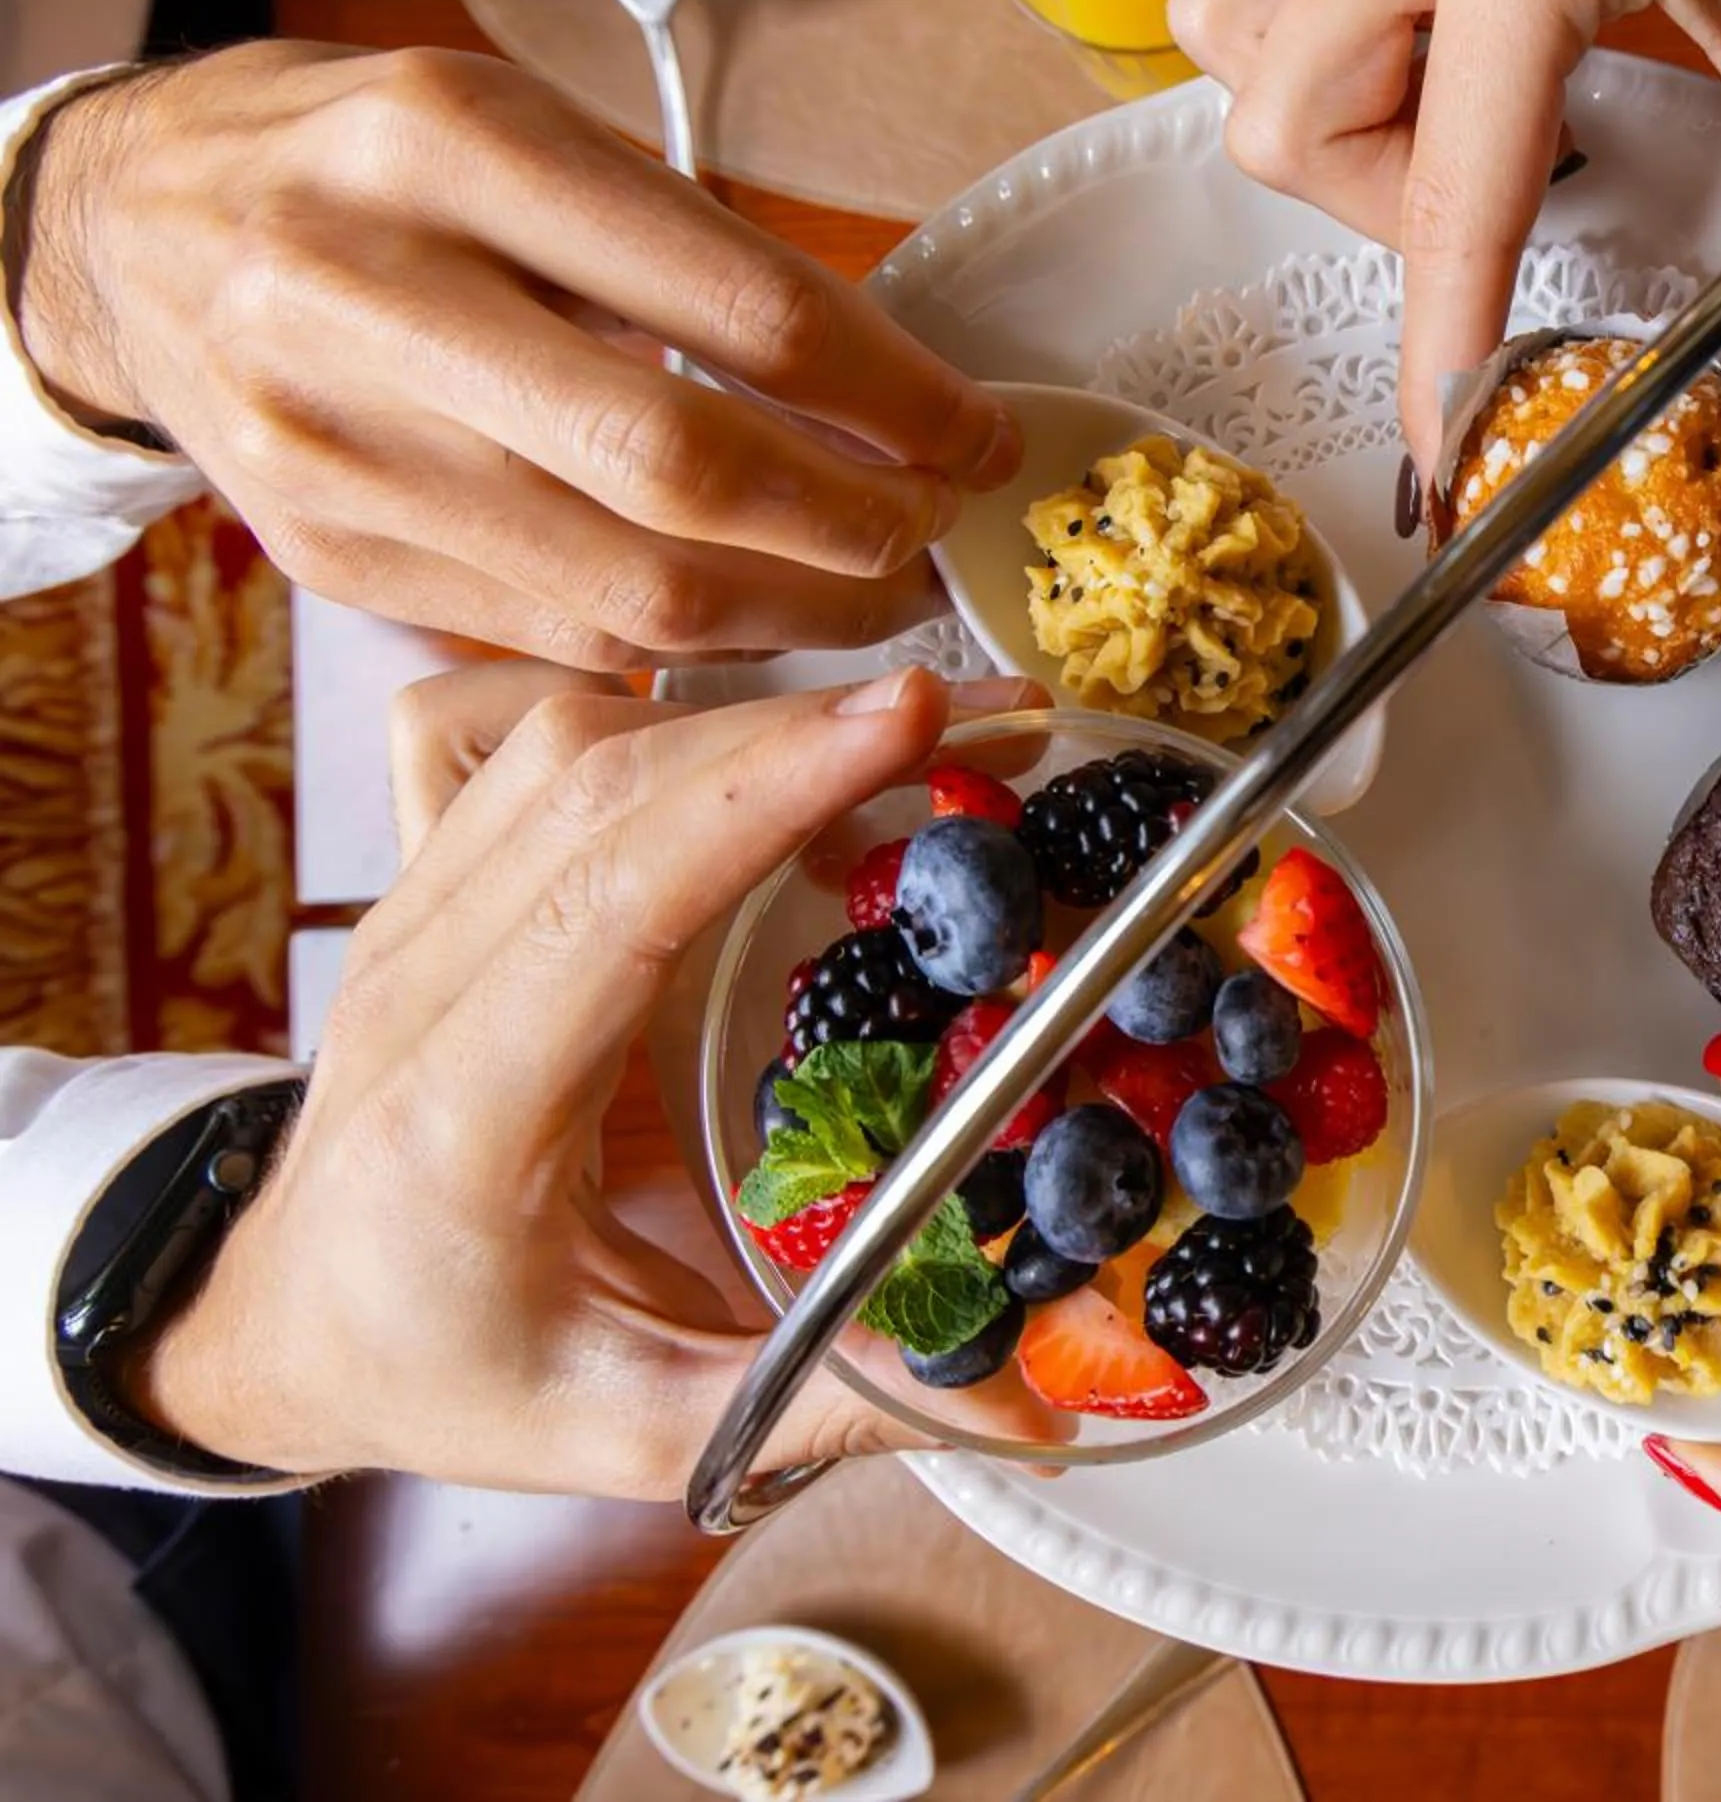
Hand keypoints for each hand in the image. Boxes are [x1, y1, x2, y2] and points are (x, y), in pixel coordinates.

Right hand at [12, 43, 1019, 664]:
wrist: (133, 229)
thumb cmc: (371, 164)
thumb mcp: (524, 127)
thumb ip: (687, 251)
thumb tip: (892, 393)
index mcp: (451, 148)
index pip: (744, 312)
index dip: (898, 399)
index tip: (980, 439)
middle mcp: (372, 298)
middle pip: (687, 474)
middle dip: (857, 528)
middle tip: (935, 535)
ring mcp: (338, 445)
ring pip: (632, 593)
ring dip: (799, 614)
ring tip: (877, 588)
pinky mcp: (329, 554)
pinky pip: (561, 634)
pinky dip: (686, 638)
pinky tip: (752, 610)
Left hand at [128, 664, 1051, 1495]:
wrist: (282, 1329)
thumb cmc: (446, 1371)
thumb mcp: (632, 1429)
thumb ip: (820, 1405)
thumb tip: (1030, 1414)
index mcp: (464, 1111)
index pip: (608, 896)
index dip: (762, 791)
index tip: (907, 724)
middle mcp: (420, 980)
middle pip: (600, 784)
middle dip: (803, 727)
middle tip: (986, 724)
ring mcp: (411, 910)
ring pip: (558, 738)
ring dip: (739, 710)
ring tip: (904, 728)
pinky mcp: (425, 877)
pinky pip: (489, 726)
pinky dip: (612, 698)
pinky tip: (711, 733)